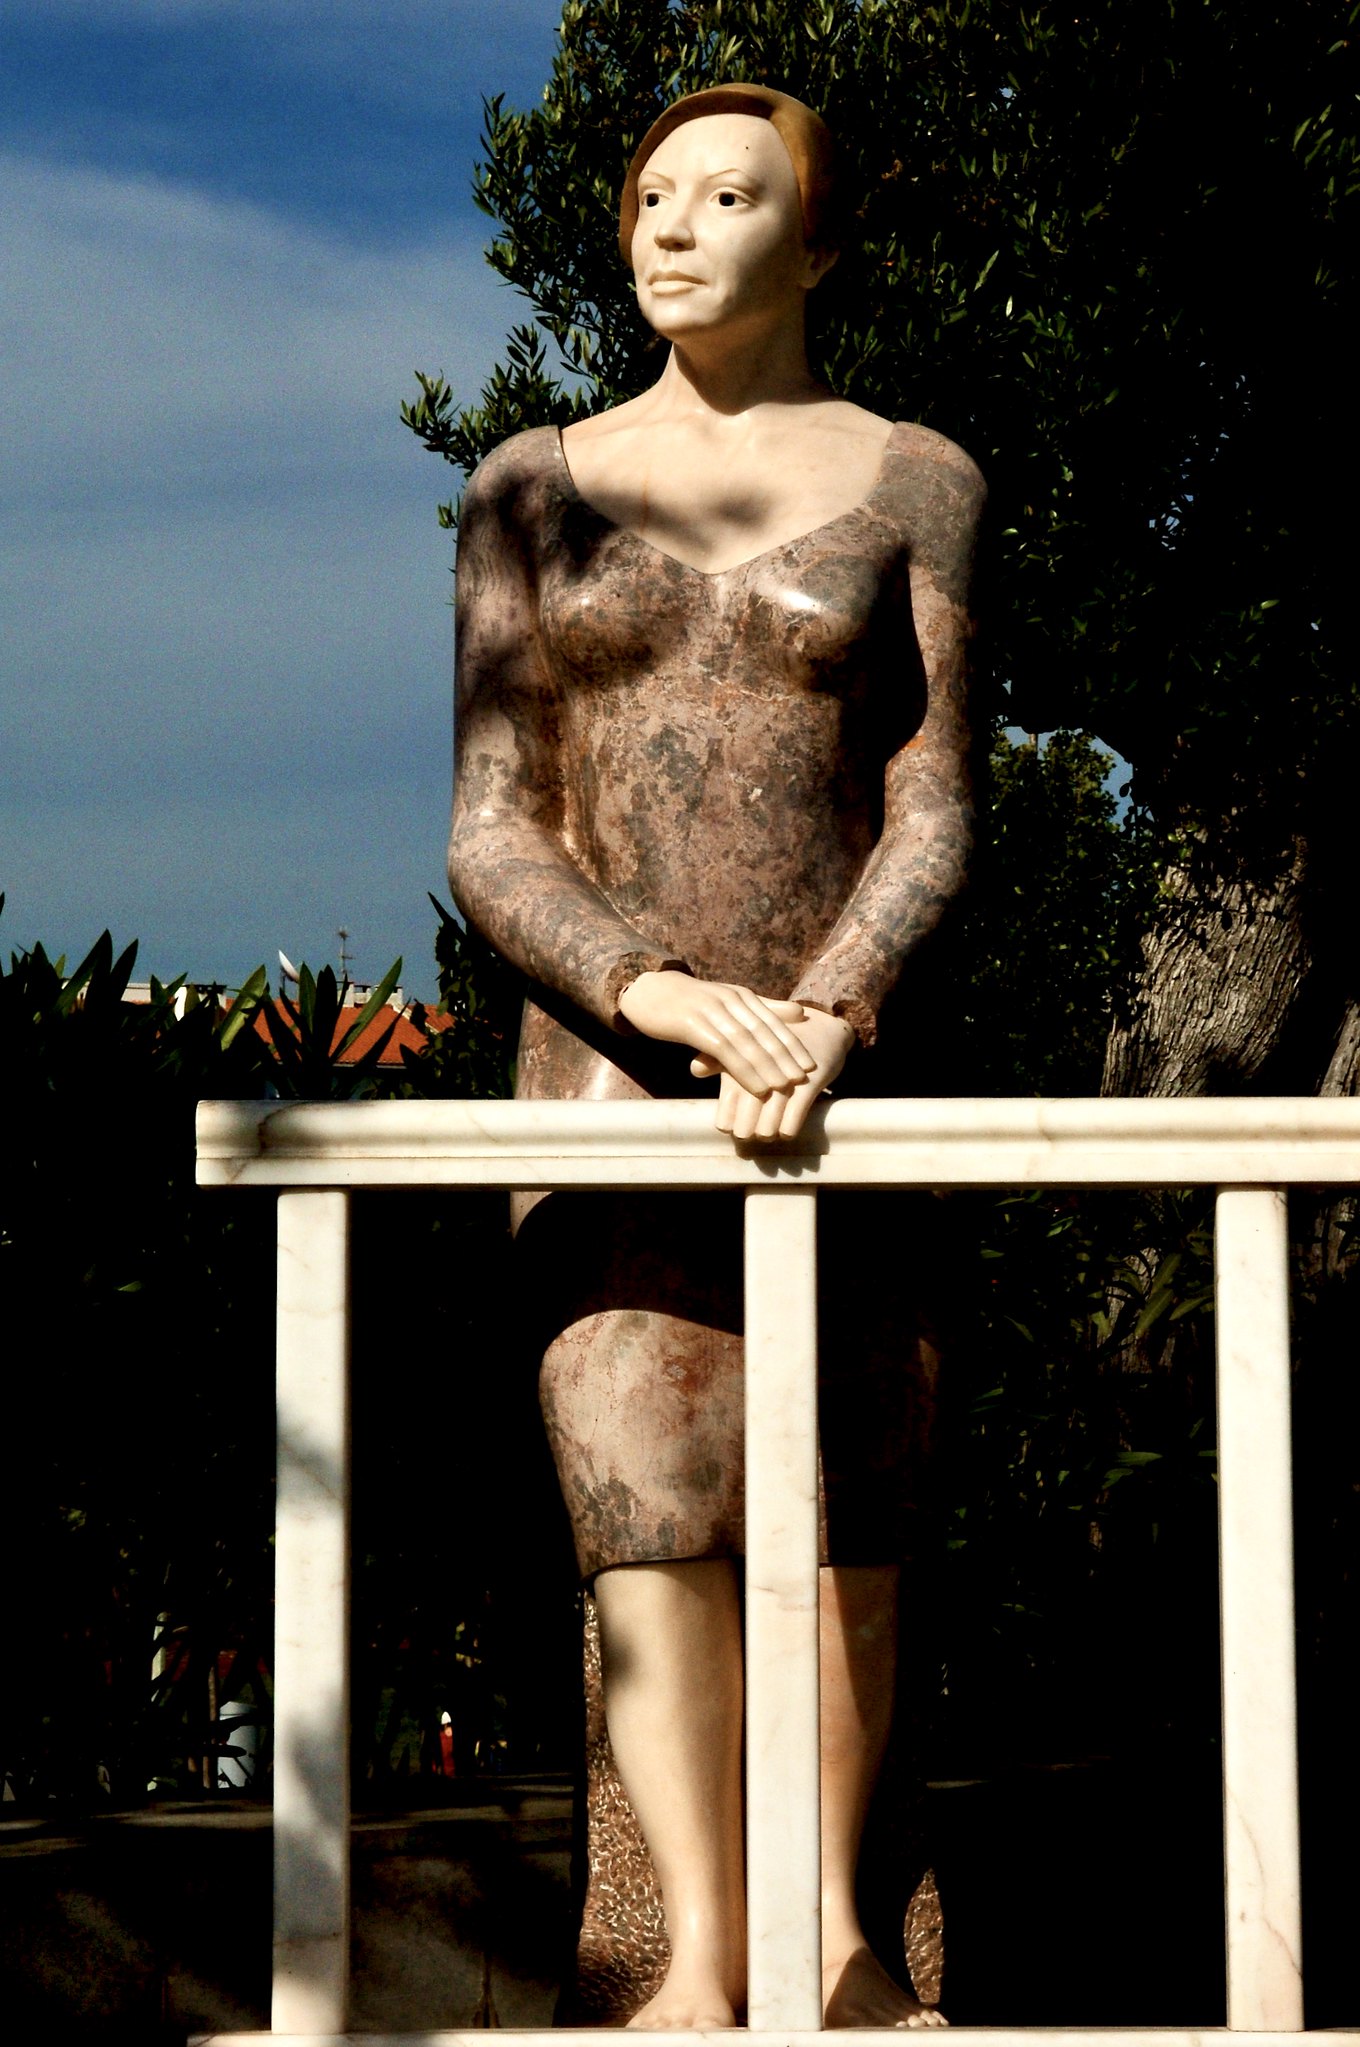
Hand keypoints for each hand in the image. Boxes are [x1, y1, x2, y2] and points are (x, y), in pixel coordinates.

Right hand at [617, 971, 817, 1097]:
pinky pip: (724, 1050)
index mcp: (741, 996)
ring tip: (784, 1087)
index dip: (792, 1044)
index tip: (811, 1065)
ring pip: (746, 1042)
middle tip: (805, 1079)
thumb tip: (800, 1013)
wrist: (647, 990)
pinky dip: (743, 1070)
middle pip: (763, 1032)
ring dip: (767, 1066)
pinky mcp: (692, 1024)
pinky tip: (756, 1087)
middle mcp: (731, 1001)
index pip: (772, 1022)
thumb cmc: (690, 1001)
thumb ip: (764, 1007)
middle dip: (785, 1056)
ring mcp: (712, 1011)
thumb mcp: (728, 1001)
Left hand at [692, 1007, 854, 1142]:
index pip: (726, 1108)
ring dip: (767, 1133)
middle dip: (745, 1132)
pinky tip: (786, 1130)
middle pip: (744, 1122)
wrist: (823, 1028)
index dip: (727, 1123)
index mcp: (741, 1063)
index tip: (731, 1125)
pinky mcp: (807, 1086)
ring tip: (767, 1133)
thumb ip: (717, 1060)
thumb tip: (693, 1069)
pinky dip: (787, 1130)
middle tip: (749, 1134)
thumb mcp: (746, 1047)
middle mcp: (760, 1073)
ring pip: (767, 1127)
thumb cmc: (776, 1044)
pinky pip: (792, 1121)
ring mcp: (784, 1081)